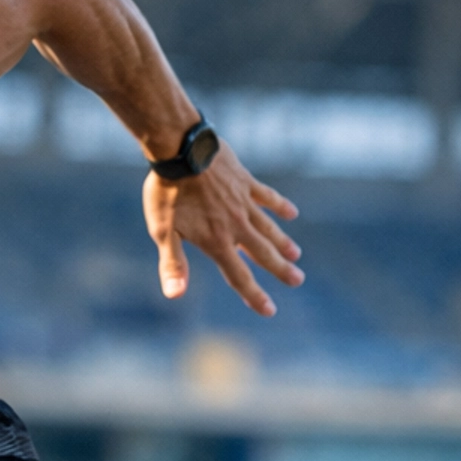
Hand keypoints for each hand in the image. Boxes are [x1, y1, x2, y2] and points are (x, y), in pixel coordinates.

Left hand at [144, 143, 303, 317]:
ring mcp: (243, 202)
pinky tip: (292, 213)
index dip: (254, 295)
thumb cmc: (166, 193)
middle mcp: (235, 225)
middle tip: (297, 280)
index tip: (270, 310)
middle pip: (262, 253)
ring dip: (282, 242)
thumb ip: (172, 264)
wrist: (180, 149)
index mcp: (216, 241)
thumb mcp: (162, 232)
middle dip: (279, 269)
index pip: (238, 276)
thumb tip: (175, 295)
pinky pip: (267, 197)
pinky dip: (280, 206)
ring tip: (295, 255)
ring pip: (268, 227)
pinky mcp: (245, 181)